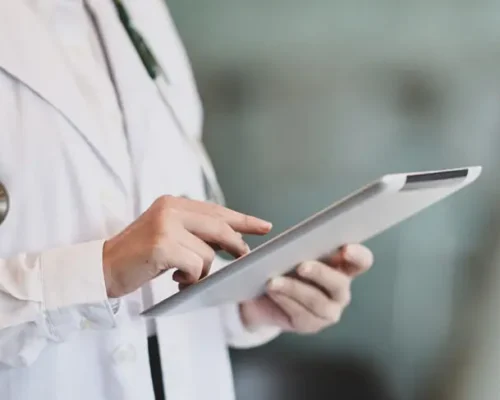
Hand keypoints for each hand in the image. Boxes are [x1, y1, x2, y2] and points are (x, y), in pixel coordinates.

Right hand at [102, 195, 271, 297]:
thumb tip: (232, 241)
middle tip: (243, 258)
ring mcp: (165, 226)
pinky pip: (195, 266)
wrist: (102, 267)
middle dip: (236, 246)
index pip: (217, 210)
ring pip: (208, 252)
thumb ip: (196, 232)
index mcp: (173, 203)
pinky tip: (177, 281)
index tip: (265, 226)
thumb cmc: (139, 255)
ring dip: (202, 271)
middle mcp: (170, 209)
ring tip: (185, 277)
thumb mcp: (169, 235)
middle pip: (220, 228)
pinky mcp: (162, 245)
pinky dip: (191, 278)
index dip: (243, 219)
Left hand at [239, 244, 372, 333]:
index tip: (345, 249)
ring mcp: (329, 311)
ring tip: (274, 281)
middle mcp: (340, 290)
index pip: (361, 261)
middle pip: (339, 283)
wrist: (263, 294)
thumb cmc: (282, 266)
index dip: (358, 256)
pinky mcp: (311, 325)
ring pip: (318, 302)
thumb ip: (300, 245)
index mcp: (342, 266)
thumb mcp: (292, 251)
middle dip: (320, 273)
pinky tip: (273, 292)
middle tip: (301, 266)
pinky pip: (301, 315)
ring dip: (294, 289)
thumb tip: (295, 241)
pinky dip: (285, 301)